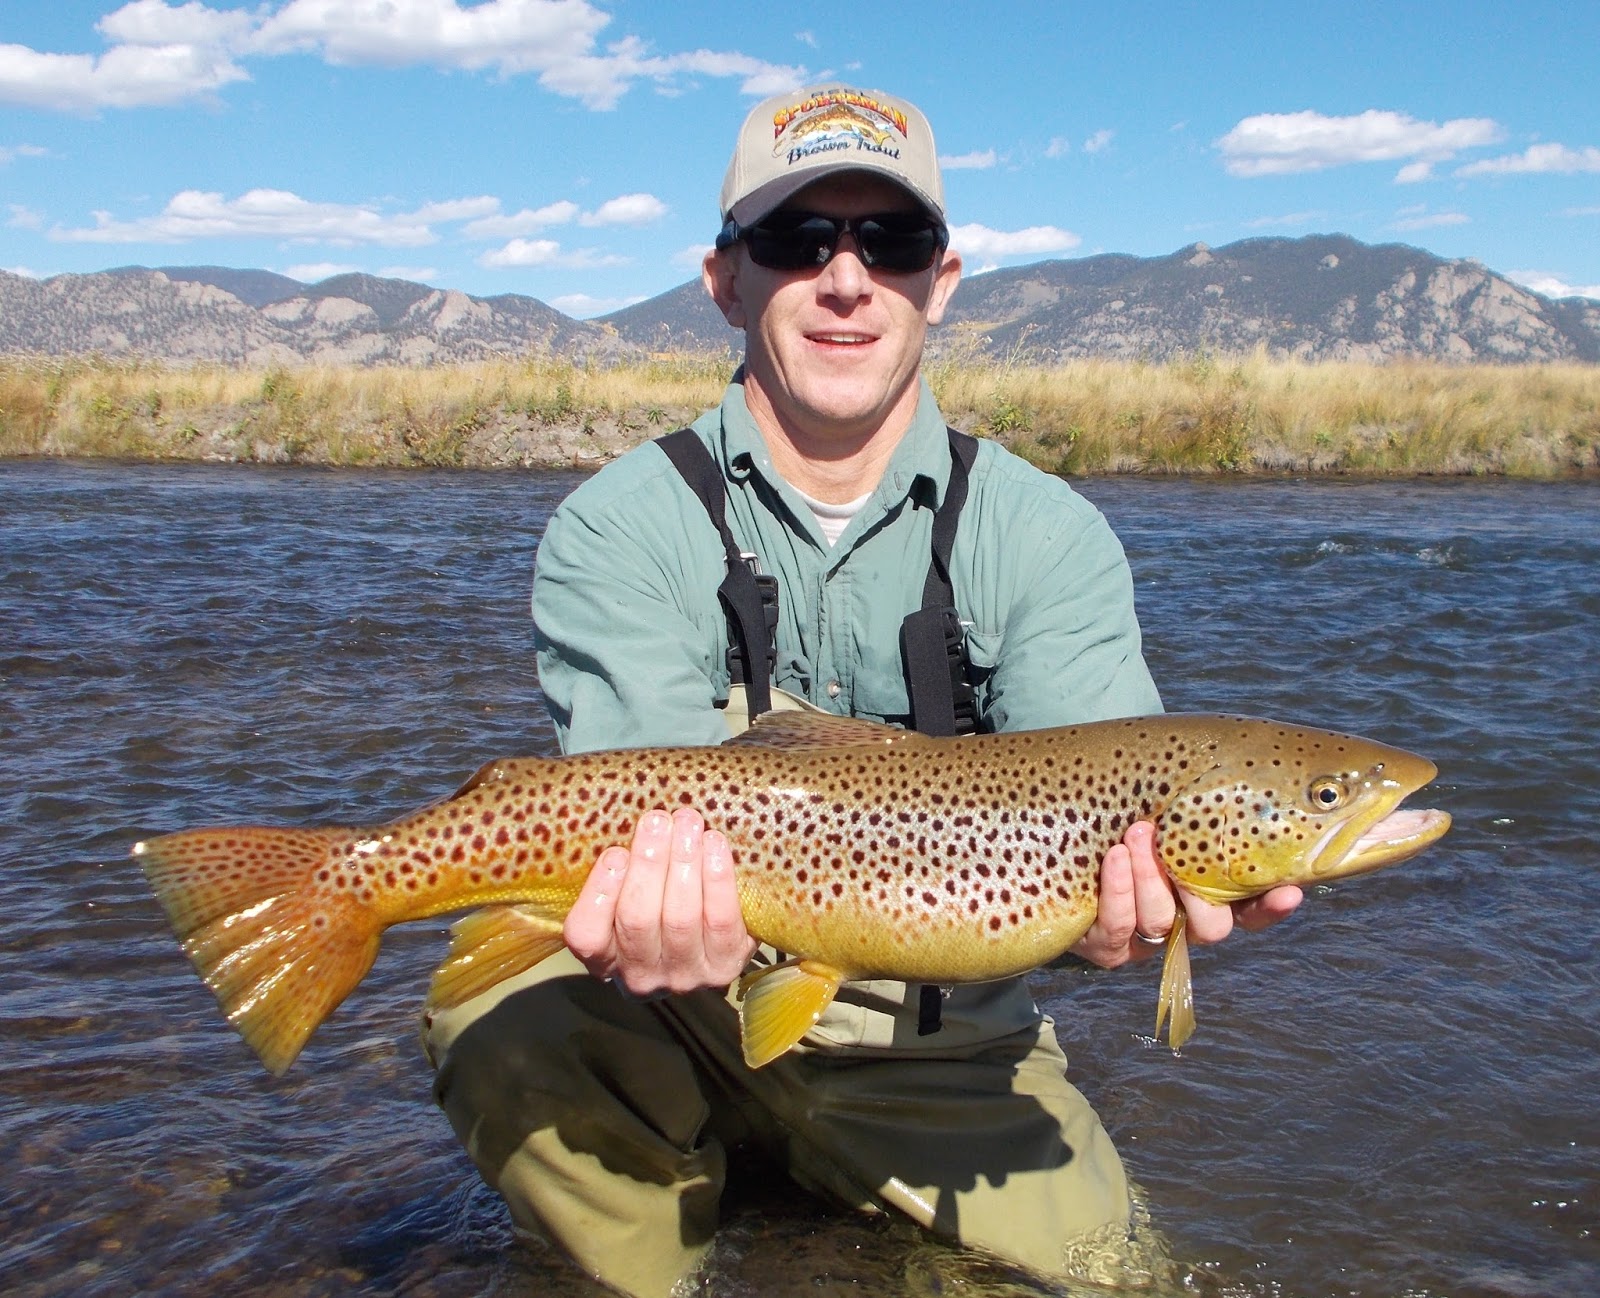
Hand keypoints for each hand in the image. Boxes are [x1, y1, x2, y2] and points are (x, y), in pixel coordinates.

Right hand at [563, 807, 756, 995]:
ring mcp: (684, 976)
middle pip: (638, 919)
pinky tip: (715, 845)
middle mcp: (640, 976)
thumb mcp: (628, 902)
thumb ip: (622, 873)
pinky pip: (720, 919)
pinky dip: (717, 878)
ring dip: (683, 862)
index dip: (599, 893)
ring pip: (680, 917)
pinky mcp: (724, 967)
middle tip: (657, 820)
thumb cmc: (661, 911)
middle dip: (649, 863)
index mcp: (604, 959)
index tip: (615, 852)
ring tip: (688, 824)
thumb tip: (628, 820)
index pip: (587, 935)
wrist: (714, 950)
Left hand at [1069, 820, 1302, 968]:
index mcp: (1209, 893)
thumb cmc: (1123, 812)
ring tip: (1137, 832)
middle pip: (1210, 927)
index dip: (1272, 906)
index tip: (1287, 889)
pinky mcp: (1106, 943)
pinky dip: (1118, 889)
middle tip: (1174, 841)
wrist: (1059, 831)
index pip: (1253, 910)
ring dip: (1149, 877)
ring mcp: (1144, 936)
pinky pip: (1118, 926)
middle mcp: (1181, 920)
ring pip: (1159, 921)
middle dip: (1196, 888)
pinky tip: (1114, 857)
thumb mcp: (1166, 803)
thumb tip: (1245, 767)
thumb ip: (1203, 800)